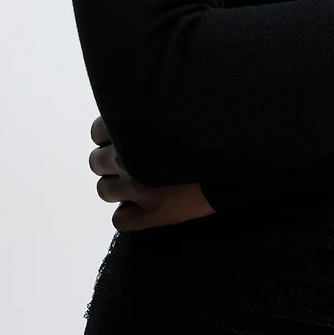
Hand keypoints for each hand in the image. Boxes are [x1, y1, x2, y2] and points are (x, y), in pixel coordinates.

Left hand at [89, 115, 215, 231]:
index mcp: (136, 129)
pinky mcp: (152, 215)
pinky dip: (128, 213)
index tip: (121, 135)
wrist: (236, 163)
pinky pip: (119, 220)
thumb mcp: (178, 114)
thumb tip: (129, 119)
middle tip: (129, 160)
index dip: (109, 133)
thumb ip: (151, 115)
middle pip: (96, 162)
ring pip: (104, 190)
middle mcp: (130, 158)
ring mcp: (138, 188)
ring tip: (135, 182)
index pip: (98, 130)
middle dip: (109, 160)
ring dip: (116, 186)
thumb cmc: (209, 133)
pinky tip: (142, 206)